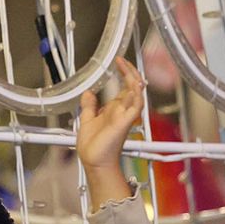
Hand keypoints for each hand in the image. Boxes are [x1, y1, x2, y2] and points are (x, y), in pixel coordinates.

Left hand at [76, 57, 144, 181]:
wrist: (94, 163)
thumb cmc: (93, 148)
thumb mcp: (87, 119)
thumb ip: (89, 106)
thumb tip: (88, 93)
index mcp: (114, 110)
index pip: (124, 87)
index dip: (123, 73)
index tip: (118, 62)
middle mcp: (122, 112)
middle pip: (133, 87)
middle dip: (130, 72)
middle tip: (122, 60)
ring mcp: (124, 117)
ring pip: (137, 93)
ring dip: (133, 78)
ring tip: (126, 65)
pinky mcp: (125, 123)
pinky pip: (136, 106)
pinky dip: (136, 93)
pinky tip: (132, 83)